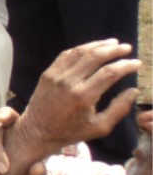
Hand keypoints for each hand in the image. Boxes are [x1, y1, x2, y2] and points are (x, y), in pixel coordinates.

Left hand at [12, 39, 140, 159]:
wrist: (38, 130)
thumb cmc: (72, 131)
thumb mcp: (100, 127)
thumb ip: (119, 108)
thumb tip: (134, 90)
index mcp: (84, 96)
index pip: (109, 73)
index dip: (125, 65)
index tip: (137, 63)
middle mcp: (69, 82)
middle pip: (94, 57)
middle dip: (113, 50)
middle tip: (127, 47)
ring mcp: (56, 75)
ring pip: (79, 52)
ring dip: (97, 45)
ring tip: (113, 42)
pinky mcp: (48, 73)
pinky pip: (66, 55)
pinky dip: (81, 49)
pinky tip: (92, 48)